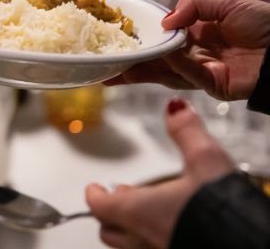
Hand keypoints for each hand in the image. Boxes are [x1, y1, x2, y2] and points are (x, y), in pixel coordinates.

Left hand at [86, 98, 233, 248]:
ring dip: (129, 227)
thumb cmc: (221, 209)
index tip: (94, 188)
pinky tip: (170, 225)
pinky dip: (149, 237)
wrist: (250, 245)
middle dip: (110, 212)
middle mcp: (142, 238)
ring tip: (145, 210)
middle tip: (119, 196)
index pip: (98, 206)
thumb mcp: (205, 160)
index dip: (94, 195)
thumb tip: (175, 108)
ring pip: (129, 245)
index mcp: (137, 211)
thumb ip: (186, 132)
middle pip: (109, 230)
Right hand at [109, 0, 269, 99]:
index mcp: (197, 34)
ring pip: (167, 72)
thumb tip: (165, 21)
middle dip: (131, 64)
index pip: (161, 39)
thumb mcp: (225, 2)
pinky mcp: (215, 86)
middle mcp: (196, 54)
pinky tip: (169, 56)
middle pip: (156, 61)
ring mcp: (203, 71)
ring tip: (121, 68)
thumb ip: (192, 5)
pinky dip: (179, 66)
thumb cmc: (265, 23)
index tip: (116, 41)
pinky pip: (191, 76)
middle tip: (103, 65)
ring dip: (145, 69)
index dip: (139, 41)